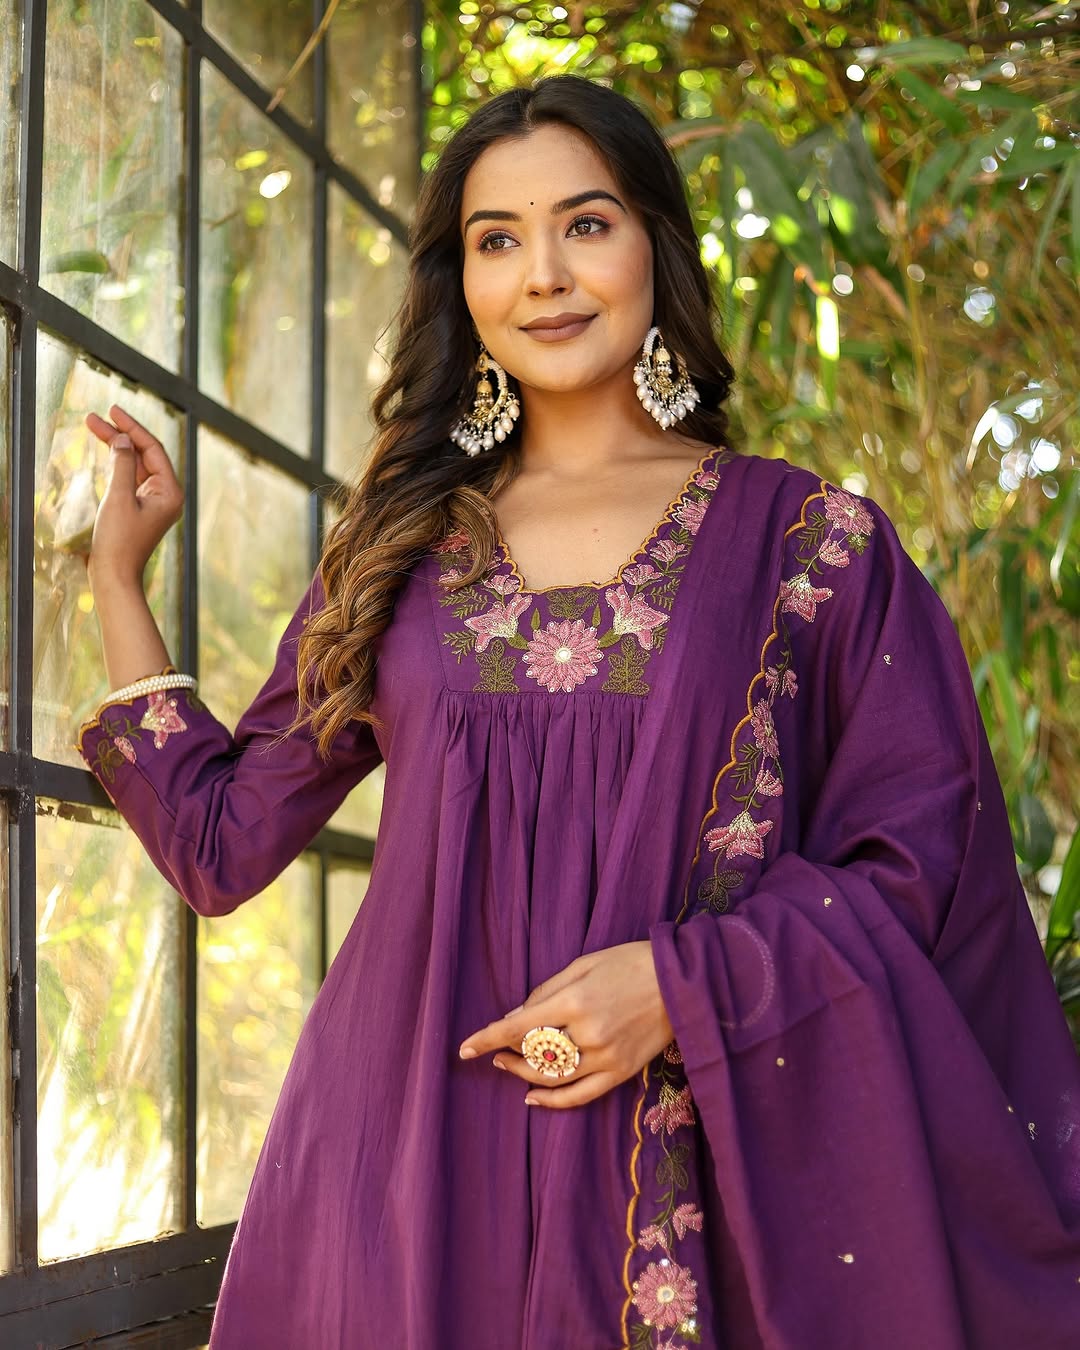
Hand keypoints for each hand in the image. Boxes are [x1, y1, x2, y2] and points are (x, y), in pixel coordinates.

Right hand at [83, 404, 184, 586]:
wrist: (114, 575)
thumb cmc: (118, 541)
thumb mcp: (118, 497)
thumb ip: (122, 464)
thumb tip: (124, 439)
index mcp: (170, 492)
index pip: (153, 449)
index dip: (132, 427)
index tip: (112, 410)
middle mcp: (167, 495)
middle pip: (144, 454)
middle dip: (120, 434)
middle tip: (94, 417)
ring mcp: (154, 502)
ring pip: (136, 464)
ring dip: (117, 447)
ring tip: (94, 426)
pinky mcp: (140, 508)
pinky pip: (131, 478)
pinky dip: (117, 463)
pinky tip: (105, 450)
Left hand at [458, 941, 674, 1108]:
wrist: (681, 983)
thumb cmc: (629, 963)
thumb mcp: (584, 964)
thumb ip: (547, 991)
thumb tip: (516, 1015)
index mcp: (575, 1000)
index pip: (519, 1027)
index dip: (488, 1039)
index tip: (464, 1049)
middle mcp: (588, 1033)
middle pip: (533, 1055)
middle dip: (506, 1054)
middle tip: (493, 1051)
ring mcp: (606, 1057)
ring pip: (552, 1078)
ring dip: (523, 1075)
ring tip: (508, 1066)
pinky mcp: (621, 1073)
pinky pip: (581, 1096)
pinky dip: (553, 1101)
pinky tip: (533, 1098)